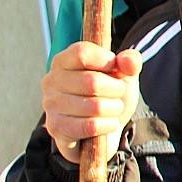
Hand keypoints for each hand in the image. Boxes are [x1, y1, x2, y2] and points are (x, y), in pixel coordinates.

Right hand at [41, 41, 142, 163]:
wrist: (104, 127)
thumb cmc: (109, 93)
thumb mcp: (124, 73)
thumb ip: (130, 61)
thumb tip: (128, 61)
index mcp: (64, 60)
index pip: (82, 53)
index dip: (106, 60)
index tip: (115, 68)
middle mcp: (52, 80)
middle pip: (92, 82)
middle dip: (117, 90)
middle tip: (118, 93)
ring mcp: (51, 105)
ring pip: (95, 106)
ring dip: (114, 109)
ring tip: (112, 108)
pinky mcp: (56, 128)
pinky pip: (91, 126)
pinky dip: (108, 125)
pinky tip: (107, 123)